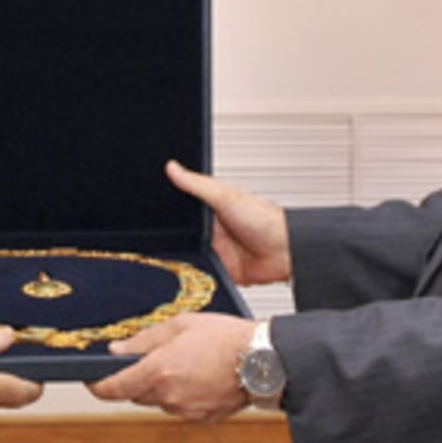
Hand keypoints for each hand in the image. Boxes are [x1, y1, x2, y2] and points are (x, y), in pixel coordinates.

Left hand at [87, 313, 254, 423]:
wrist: (264, 359)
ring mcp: (186, 411)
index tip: (93, 379)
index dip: (98, 385)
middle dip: (139, 378)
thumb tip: (116, 350)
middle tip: (157, 358)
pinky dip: (184, 395)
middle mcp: (169, 397)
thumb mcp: (180, 325)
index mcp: (159, 372)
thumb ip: (143, 340)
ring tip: (188, 364)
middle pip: (136, 394)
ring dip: (164, 386)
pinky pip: (181, 408)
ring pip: (160, 401)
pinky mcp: (202, 419)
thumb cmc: (226, 337)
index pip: (113, 388)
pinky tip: (201, 377)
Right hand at [166, 160, 292, 285]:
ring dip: (187, 257)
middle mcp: (212, 230)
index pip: (183, 209)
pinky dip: (199, 274)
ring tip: (188, 253)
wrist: (286, 252)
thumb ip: (197, 184)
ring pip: (190, 256)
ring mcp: (216, 251)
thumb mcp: (226, 196)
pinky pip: (203, 274)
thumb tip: (173, 168)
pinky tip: (197, 268)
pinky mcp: (220, 270)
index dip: (169, 211)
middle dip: (177, 238)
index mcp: (211, 208)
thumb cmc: (265, 219)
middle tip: (174, 237)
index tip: (155, 212)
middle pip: (183, 235)